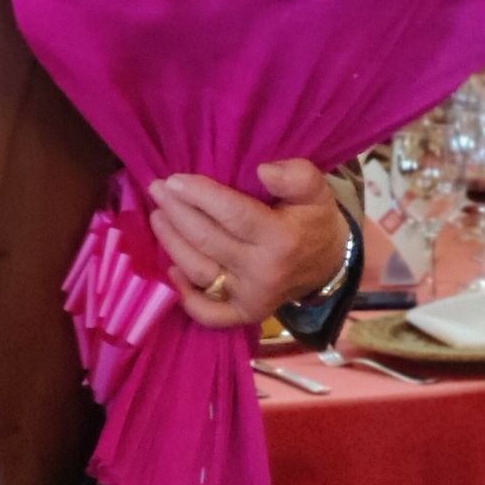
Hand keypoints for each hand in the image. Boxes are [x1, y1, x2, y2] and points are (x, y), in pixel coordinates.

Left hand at [147, 159, 349, 329]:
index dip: (200, 196)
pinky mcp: (244, 314)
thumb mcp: (317, 192)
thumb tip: (263, 170)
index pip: (233, 214)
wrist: (328, 266)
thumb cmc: (314, 222)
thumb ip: (297, 176)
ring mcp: (252, 298)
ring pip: (199, 271)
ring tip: (157, 216)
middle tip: (157, 190)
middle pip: (208, 240)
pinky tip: (170, 270)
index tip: (174, 180)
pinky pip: (208, 312)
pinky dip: (185, 296)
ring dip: (172, 243)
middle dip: (177, 213)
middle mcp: (264, 272)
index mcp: (282, 239)